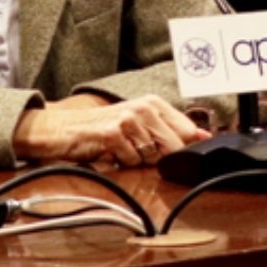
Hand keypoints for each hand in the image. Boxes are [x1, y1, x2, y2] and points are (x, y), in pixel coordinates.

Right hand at [13, 93, 209, 167]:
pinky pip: (132, 161)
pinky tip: (110, 153)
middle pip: (173, 147)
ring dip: (137, 161)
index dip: (186, 147)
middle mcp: (144, 108)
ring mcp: (129, 120)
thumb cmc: (100, 128)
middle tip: (137, 151)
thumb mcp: (137, 123)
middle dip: (159, 158)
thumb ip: (169, 129)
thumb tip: (203, 136)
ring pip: (152, 157)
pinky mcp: (114, 134)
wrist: (62, 129)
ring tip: (121, 151)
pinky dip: (122, 164)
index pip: (187, 130)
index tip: (182, 154)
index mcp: (153, 103)